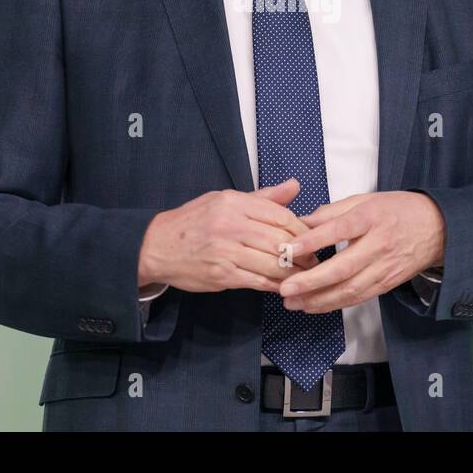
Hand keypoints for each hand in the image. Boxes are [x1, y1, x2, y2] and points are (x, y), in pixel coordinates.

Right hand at [137, 179, 319, 293]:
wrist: (156, 246)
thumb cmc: (193, 221)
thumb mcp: (224, 200)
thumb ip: (262, 197)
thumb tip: (294, 186)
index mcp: (233, 203)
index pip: (280, 215)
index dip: (301, 230)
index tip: (312, 238)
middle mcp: (230, 225)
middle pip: (280, 240)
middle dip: (302, 253)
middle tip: (315, 260)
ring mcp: (226, 251)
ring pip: (272, 263)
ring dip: (293, 272)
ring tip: (304, 275)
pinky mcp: (221, 274)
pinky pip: (257, 281)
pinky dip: (274, 285)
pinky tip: (283, 286)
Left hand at [276, 191, 445, 312]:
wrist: (438, 228)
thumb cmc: (398, 210)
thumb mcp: (365, 200)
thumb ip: (332, 211)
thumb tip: (301, 222)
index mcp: (371, 217)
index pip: (339, 229)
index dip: (313, 241)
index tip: (288, 249)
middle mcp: (379, 244)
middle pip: (343, 268)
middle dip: (311, 281)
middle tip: (285, 288)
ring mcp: (385, 267)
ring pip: (350, 289)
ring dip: (319, 299)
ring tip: (294, 302)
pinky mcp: (388, 283)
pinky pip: (359, 297)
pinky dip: (335, 304)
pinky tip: (315, 305)